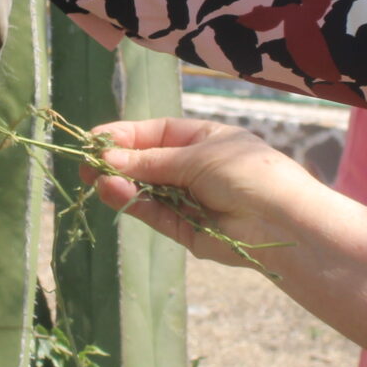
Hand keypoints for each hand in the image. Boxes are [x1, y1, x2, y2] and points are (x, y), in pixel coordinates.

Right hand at [86, 117, 366, 363]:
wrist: (282, 222)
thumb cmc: (248, 173)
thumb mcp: (196, 156)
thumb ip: (150, 160)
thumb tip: (108, 156)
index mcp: (206, 140)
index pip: (157, 134)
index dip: (126, 135)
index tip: (95, 139)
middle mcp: (197, 169)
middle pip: (148, 163)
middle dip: (118, 161)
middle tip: (85, 162)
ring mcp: (192, 201)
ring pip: (148, 191)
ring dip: (122, 183)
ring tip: (95, 176)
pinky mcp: (189, 232)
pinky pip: (156, 215)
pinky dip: (134, 204)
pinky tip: (113, 190)